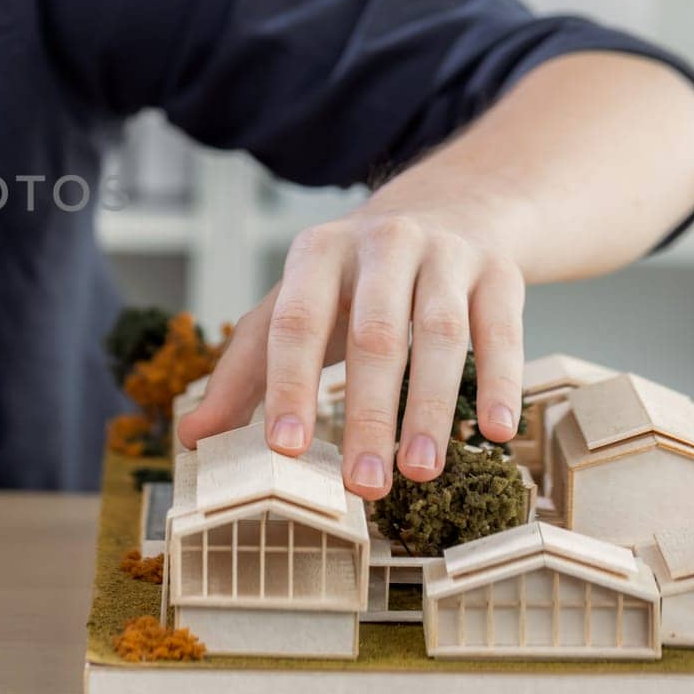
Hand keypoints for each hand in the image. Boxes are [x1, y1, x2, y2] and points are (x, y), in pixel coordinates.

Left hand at [176, 206, 525, 498]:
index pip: (296, 323)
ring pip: (440, 336)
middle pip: (374, 336)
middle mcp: (382, 245)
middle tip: (362, 485)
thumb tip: (191, 437)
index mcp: (317, 253)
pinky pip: (502, 332)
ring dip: (431, 409)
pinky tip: (496, 433)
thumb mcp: (295, 305)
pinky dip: (500, 383)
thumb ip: (245, 371)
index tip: (286, 449)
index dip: (290, 386)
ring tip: (419, 471)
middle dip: (367, 414)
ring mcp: (446, 256)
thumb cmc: (356, 279)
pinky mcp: (501, 273)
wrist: (450, 208)